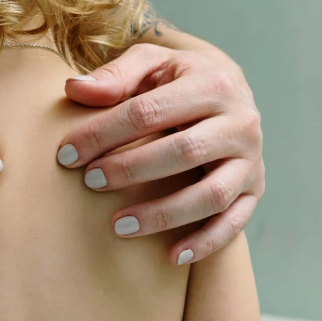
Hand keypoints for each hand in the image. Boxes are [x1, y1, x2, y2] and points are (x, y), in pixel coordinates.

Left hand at [57, 43, 263, 264]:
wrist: (229, 92)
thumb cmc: (177, 79)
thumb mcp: (151, 64)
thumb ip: (115, 75)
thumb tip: (73, 90)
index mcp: (211, 82)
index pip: (149, 111)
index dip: (104, 133)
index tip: (67, 153)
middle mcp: (240, 121)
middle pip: (182, 152)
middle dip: (130, 169)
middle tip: (89, 181)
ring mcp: (250, 159)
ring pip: (210, 194)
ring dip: (162, 214)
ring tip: (117, 225)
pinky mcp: (254, 188)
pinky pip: (233, 222)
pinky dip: (204, 242)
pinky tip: (170, 256)